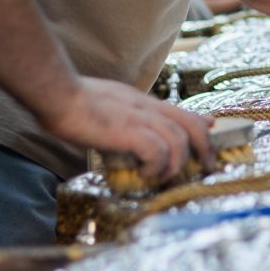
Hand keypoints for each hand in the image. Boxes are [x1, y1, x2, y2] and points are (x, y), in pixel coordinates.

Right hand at [39, 76, 213, 180]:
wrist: (59, 94)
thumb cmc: (74, 101)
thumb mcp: (109, 101)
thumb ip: (124, 112)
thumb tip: (128, 129)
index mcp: (142, 101)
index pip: (181, 110)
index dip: (200, 123)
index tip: (209, 132)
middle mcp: (147, 108)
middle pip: (190, 124)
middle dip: (204, 146)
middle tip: (207, 165)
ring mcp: (140, 118)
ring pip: (179, 140)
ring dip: (176, 163)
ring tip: (163, 176)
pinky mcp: (129, 132)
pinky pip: (158, 152)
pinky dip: (156, 166)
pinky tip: (144, 173)